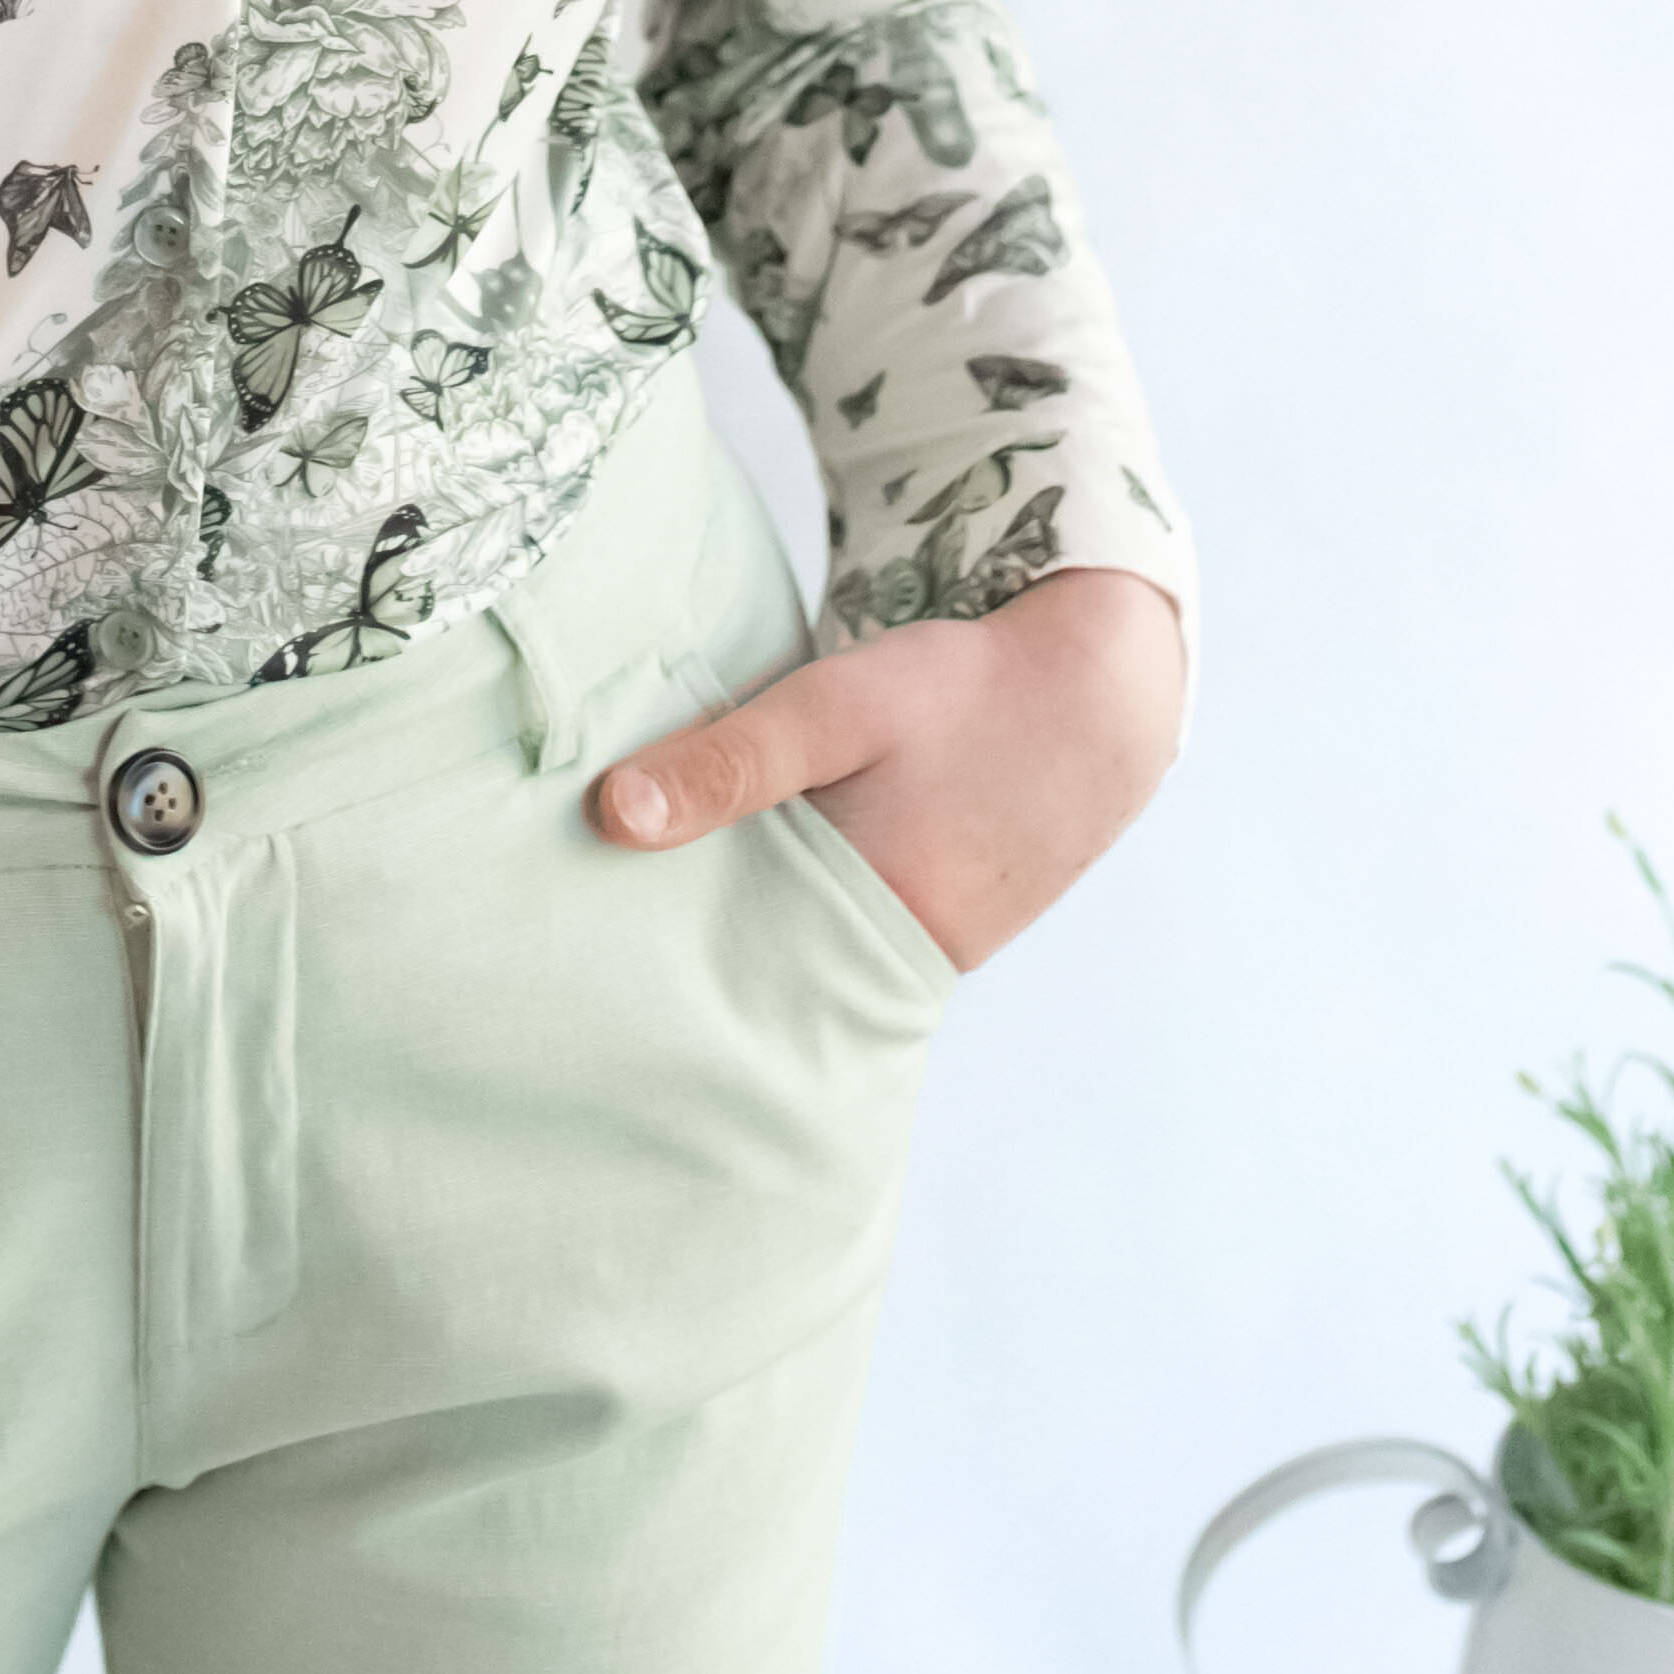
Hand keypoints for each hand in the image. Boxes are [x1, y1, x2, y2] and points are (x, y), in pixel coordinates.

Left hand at [588, 564, 1184, 974]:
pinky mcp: (934, 920)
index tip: (576, 949)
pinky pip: (840, 932)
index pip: (732, 980)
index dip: (656, 962)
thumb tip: (609, 815)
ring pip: (800, 954)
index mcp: (872, 930)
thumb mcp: (835, 710)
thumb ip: (729, 762)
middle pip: (762, 978)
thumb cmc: (961, 695)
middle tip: (588, 930)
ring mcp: (924, 951)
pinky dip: (791, 904)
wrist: (1096, 693)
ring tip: (645, 898)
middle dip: (688, 955)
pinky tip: (740, 867)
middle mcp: (900, 966)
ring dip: (739, 924)